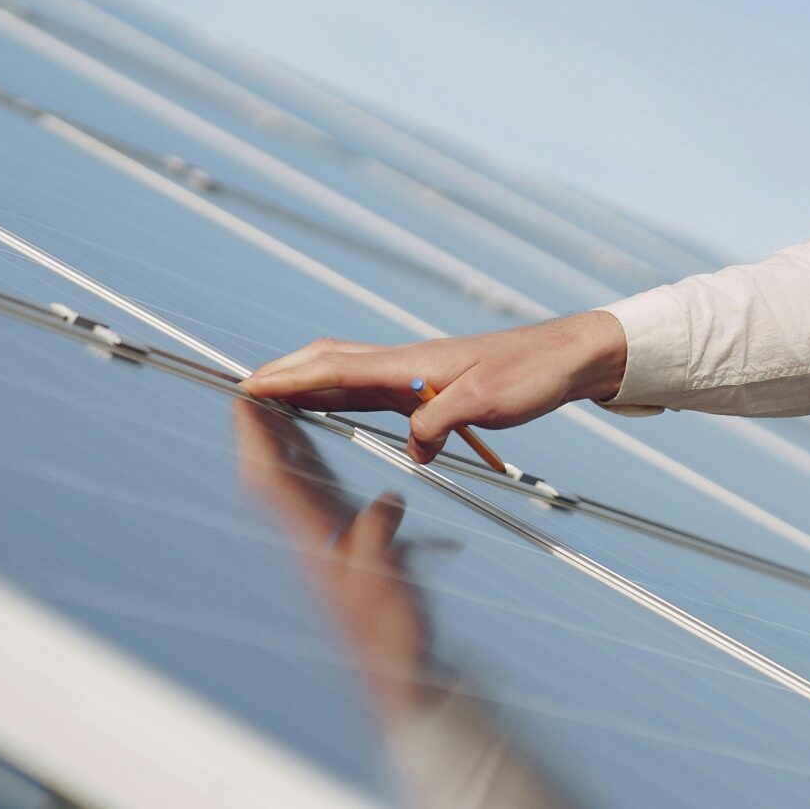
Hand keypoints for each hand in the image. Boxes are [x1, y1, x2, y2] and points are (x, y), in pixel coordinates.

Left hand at [232, 401, 435, 705]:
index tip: (243, 396)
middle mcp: (307, 536)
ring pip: (287, 482)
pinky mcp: (337, 548)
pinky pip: (311, 496)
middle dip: (258, 429)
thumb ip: (378, 542)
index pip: (271, 477)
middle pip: (270, 472)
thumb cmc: (389, 634)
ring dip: (277, 444)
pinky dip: (304, 467)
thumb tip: (386, 502)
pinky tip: (313, 455)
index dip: (255, 436)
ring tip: (274, 407)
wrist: (397, 674)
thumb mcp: (386, 583)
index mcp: (310, 540)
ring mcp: (319, 542)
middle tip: (251, 387)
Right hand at [240, 310, 628, 463]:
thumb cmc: (532, 374)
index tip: (245, 386)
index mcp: (411, 365)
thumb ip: (442, 423)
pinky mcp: (429, 386)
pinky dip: (337, 394)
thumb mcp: (488, 402)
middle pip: (329, 363)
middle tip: (241, 390)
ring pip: (346, 374)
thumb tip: (412, 450)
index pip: (334, 368)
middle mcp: (405, 365)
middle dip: (284, 375)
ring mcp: (416, 374)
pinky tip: (333, 408)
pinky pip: (369, 389)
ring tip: (270, 399)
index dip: (288, 379)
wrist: (568, 357)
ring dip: (306, 384)